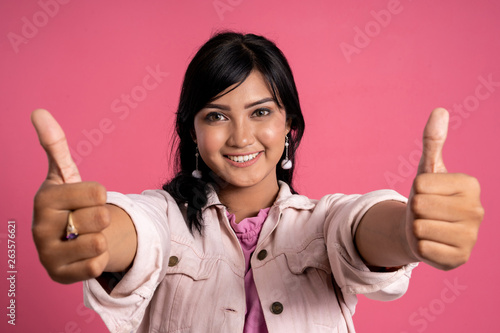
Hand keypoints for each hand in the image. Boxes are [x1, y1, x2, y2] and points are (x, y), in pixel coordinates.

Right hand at [32, 109, 109, 283]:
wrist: (65, 237)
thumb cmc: (68, 203)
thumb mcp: (65, 174)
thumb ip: (55, 145)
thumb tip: (38, 111)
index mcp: (44, 199)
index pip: (98, 192)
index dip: (99, 195)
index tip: (85, 198)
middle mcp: (39, 228)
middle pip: (101, 218)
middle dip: (101, 218)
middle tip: (85, 219)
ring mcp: (46, 255)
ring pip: (99, 243)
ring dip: (101, 239)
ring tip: (85, 235)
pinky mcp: (57, 276)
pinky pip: (97, 266)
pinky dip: (98, 259)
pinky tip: (83, 254)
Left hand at [405, 108, 483, 269]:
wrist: (422, 230)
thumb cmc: (427, 196)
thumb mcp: (427, 169)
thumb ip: (432, 142)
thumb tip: (440, 110)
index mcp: (470, 185)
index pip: (421, 184)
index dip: (416, 189)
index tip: (428, 193)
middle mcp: (477, 211)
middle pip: (421, 206)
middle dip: (416, 210)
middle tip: (427, 213)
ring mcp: (471, 238)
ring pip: (420, 228)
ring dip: (417, 228)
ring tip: (429, 226)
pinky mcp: (460, 259)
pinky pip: (423, 249)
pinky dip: (420, 247)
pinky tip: (432, 244)